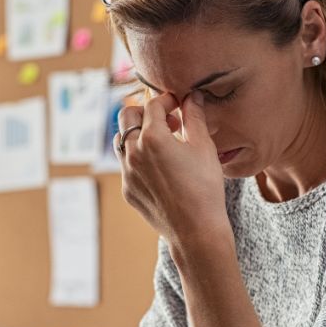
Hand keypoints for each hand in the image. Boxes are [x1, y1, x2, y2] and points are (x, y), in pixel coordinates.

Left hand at [117, 92, 228, 245]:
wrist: (196, 231)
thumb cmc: (204, 188)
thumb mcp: (203, 147)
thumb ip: (195, 116)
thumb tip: (192, 95)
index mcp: (152, 137)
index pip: (153, 105)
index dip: (167, 100)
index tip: (179, 105)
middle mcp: (133, 152)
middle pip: (126, 115)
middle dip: (145, 112)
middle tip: (168, 121)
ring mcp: (126, 173)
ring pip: (121, 140)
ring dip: (137, 134)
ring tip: (162, 143)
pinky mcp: (127, 189)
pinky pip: (126, 165)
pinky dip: (138, 157)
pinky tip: (160, 167)